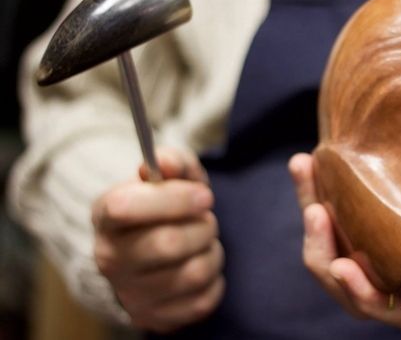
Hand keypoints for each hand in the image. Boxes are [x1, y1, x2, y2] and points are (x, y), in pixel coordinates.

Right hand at [92, 147, 223, 332]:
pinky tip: (202, 265)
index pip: (126, 207)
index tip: (204, 195)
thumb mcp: (167, 177)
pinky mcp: (154, 318)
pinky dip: (215, 281)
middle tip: (207, 219)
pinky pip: (203, 301)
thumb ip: (173, 162)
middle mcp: (110, 259)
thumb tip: (166, 162)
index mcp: (105, 216)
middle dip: (203, 226)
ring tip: (205, 243)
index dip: (174, 198)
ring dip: (212, 252)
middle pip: (168, 243)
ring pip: (192, 274)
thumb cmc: (161, 207)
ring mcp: (130, 294)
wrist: (147, 251)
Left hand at [289, 153, 400, 333]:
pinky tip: (313, 160)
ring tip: (305, 167)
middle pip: (353, 283)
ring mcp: (393, 248)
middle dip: (325, 253)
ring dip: (313, 214)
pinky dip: (320, 194)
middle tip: (317, 208)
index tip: (347, 271)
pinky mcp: (381, 218)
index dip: (370, 300)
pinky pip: (340, 218)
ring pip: (336, 250)